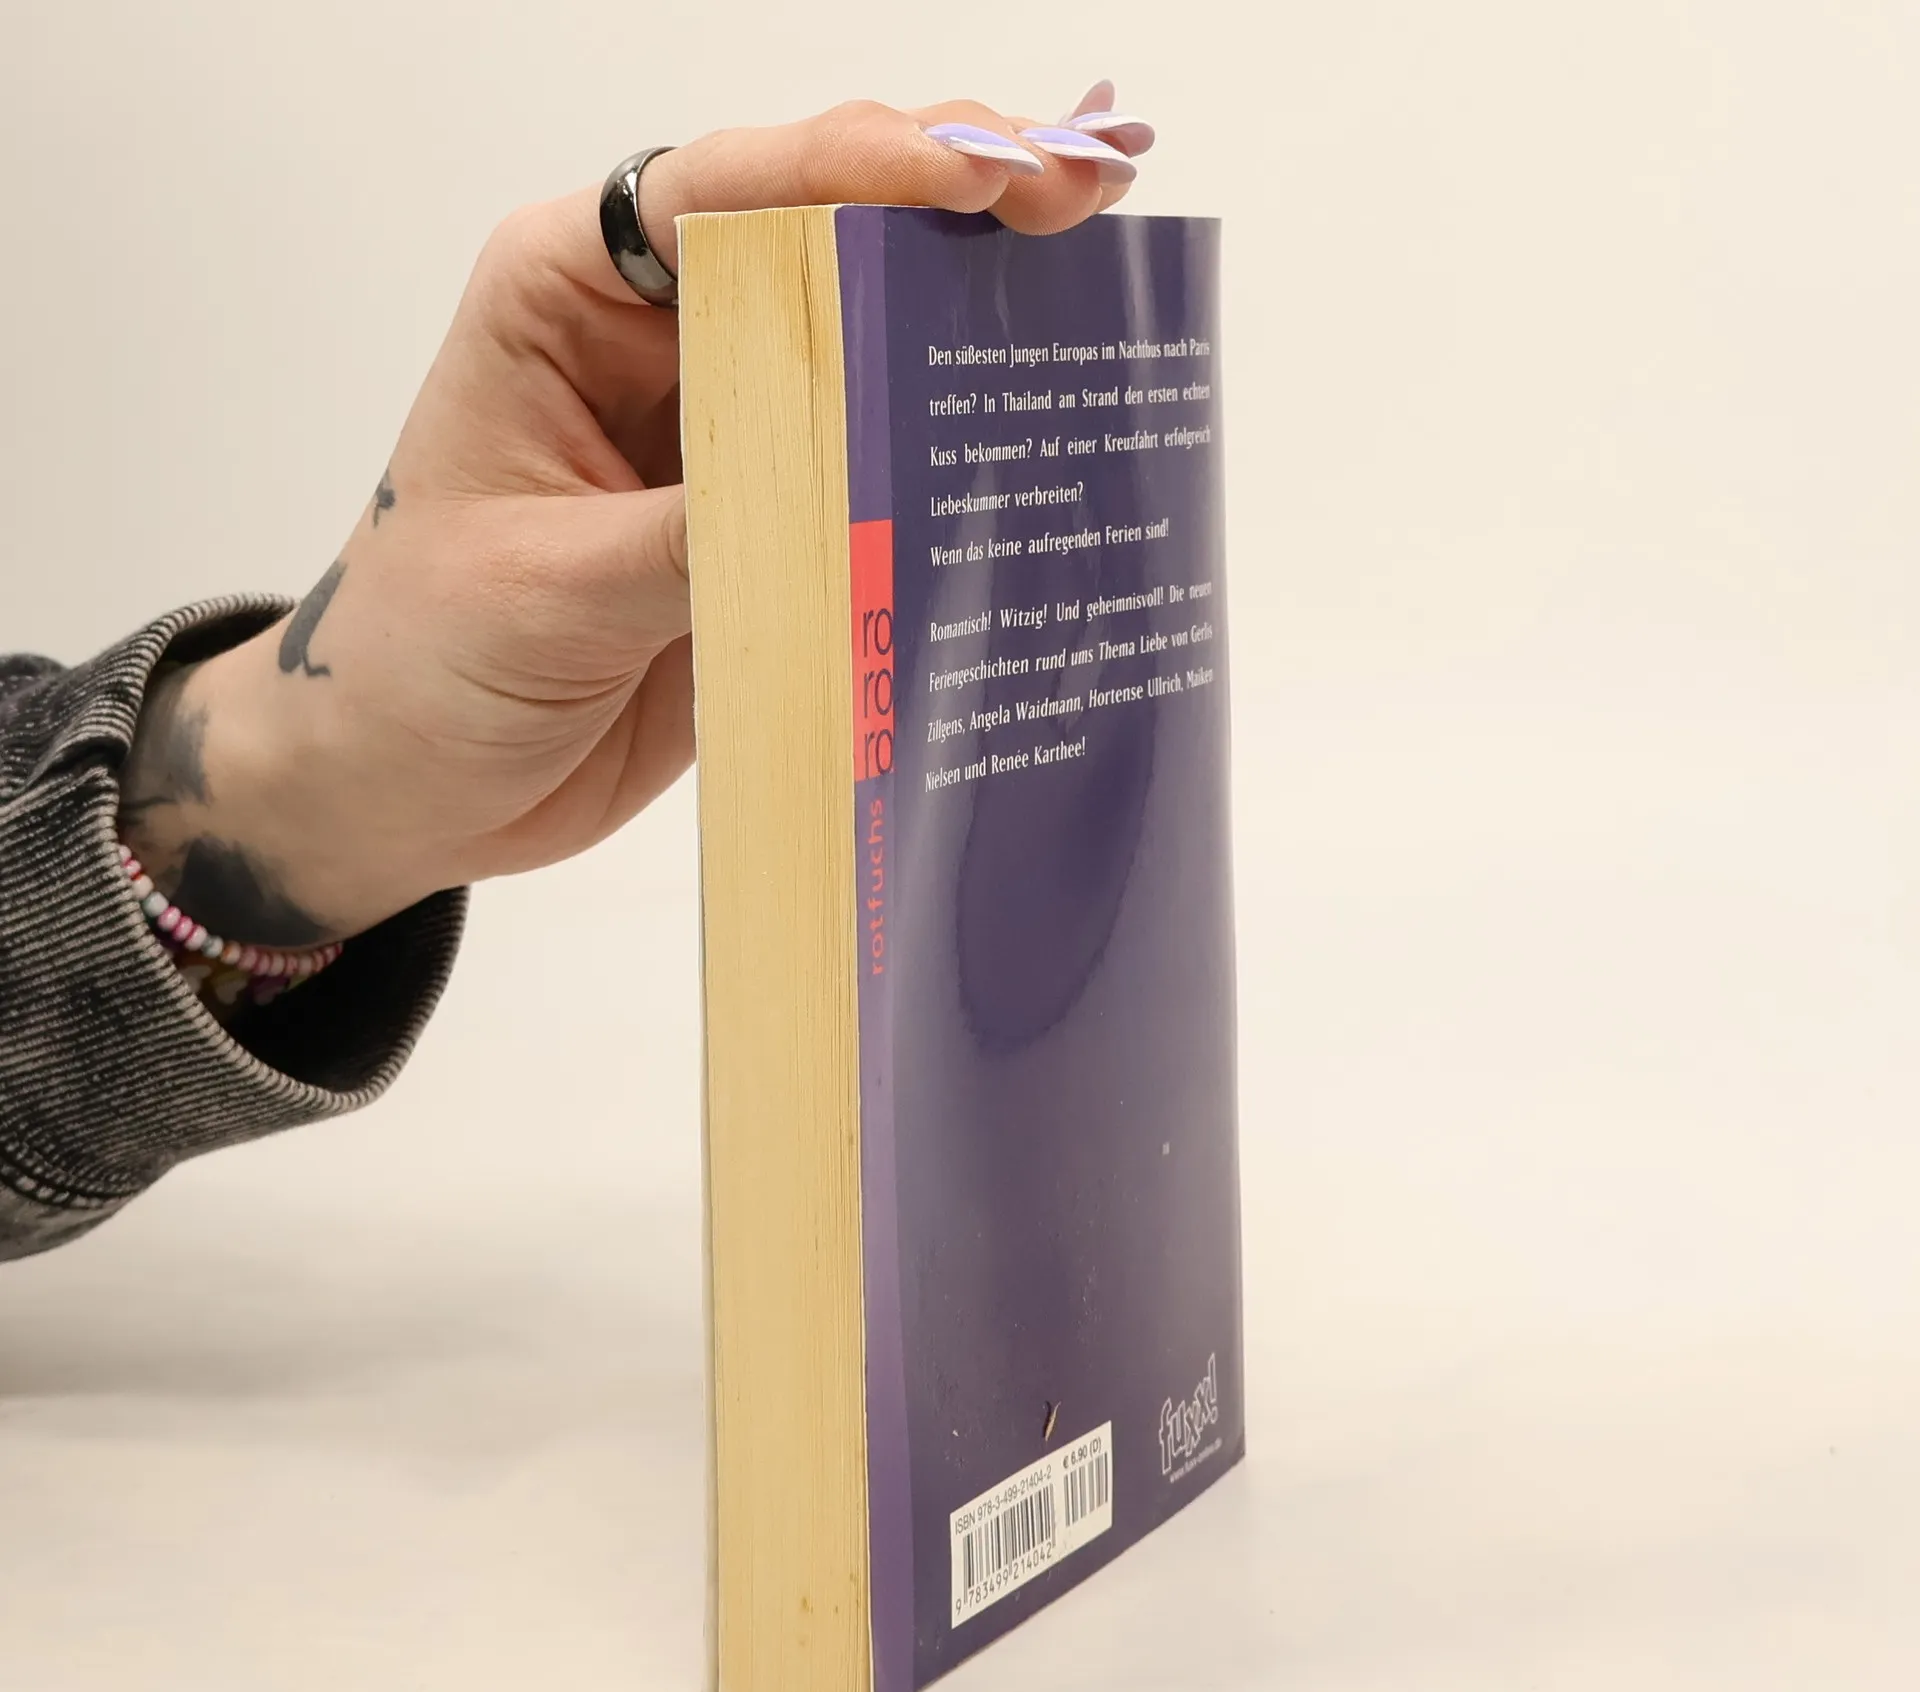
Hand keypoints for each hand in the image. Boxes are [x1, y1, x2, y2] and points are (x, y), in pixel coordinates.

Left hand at [118, 83, 1154, 946]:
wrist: (408, 785)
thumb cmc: (419, 661)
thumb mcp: (550, 591)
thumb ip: (698, 535)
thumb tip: (851, 494)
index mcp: (570, 301)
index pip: (722, 193)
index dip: (857, 166)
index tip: (978, 174)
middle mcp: (660, 346)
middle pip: (822, 242)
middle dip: (953, 215)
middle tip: (1084, 203)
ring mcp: (726, 439)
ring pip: (866, 354)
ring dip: (970, 331)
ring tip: (1096, 304)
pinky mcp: (770, 532)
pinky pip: (874, 483)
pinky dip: (950, 470)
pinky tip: (1036, 450)